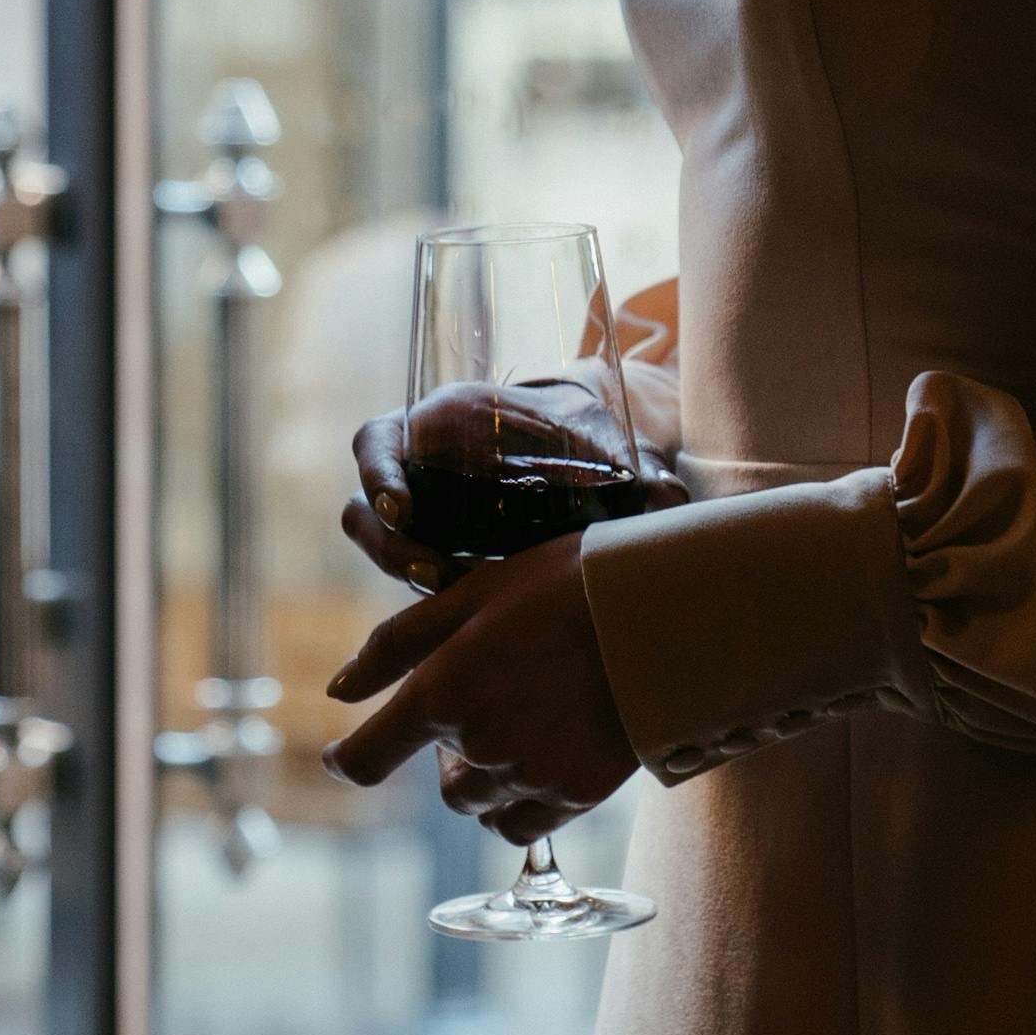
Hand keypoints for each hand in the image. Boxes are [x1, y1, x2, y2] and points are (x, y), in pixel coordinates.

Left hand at [320, 534, 637, 842]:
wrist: (661, 611)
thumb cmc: (563, 584)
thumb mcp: (471, 593)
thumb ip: (397, 645)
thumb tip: (338, 691)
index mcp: (442, 691)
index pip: (367, 758)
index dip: (348, 760)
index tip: (343, 756)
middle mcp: (478, 745)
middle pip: (441, 780)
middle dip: (450, 750)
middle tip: (491, 701)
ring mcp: (528, 774)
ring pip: (479, 805)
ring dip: (485, 777)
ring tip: (524, 725)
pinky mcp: (576, 793)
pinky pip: (522, 825)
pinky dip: (519, 803)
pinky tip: (543, 761)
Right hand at [338, 380, 687, 593]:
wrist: (589, 456)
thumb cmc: (588, 439)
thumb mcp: (598, 443)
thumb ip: (629, 465)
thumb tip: (669, 495)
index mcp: (439, 423)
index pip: (375, 443)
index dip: (377, 474)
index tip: (403, 506)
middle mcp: (418, 469)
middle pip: (366, 512)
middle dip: (390, 547)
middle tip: (434, 572)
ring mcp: (422, 516)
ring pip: (384, 550)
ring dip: (409, 576)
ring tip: (458, 594)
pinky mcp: (435, 553)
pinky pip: (415, 577)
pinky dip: (433, 598)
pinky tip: (475, 611)